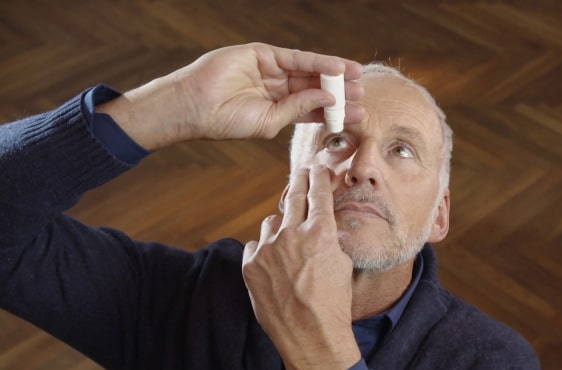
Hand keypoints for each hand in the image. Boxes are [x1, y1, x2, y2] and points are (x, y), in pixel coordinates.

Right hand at [98, 43, 364, 149]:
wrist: (197, 107)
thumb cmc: (229, 122)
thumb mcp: (271, 122)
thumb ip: (300, 108)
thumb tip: (329, 97)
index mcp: (279, 109)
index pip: (314, 109)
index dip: (336, 111)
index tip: (358, 115)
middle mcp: (277, 89)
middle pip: (316, 89)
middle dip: (340, 92)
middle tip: (364, 96)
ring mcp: (271, 71)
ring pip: (309, 72)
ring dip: (334, 75)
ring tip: (357, 80)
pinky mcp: (263, 54)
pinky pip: (296, 58)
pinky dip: (317, 62)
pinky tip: (337, 68)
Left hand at [242, 165, 360, 369]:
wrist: (311, 336)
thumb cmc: (333, 303)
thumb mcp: (342, 263)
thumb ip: (329, 237)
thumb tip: (321, 223)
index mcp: (320, 231)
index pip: (318, 192)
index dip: (318, 176)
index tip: (317, 167)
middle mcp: (292, 234)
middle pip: (293, 196)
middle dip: (299, 181)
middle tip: (301, 173)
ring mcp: (268, 249)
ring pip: (272, 222)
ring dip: (280, 227)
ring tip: (289, 246)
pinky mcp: (250, 265)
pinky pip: (256, 245)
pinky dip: (264, 250)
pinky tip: (274, 265)